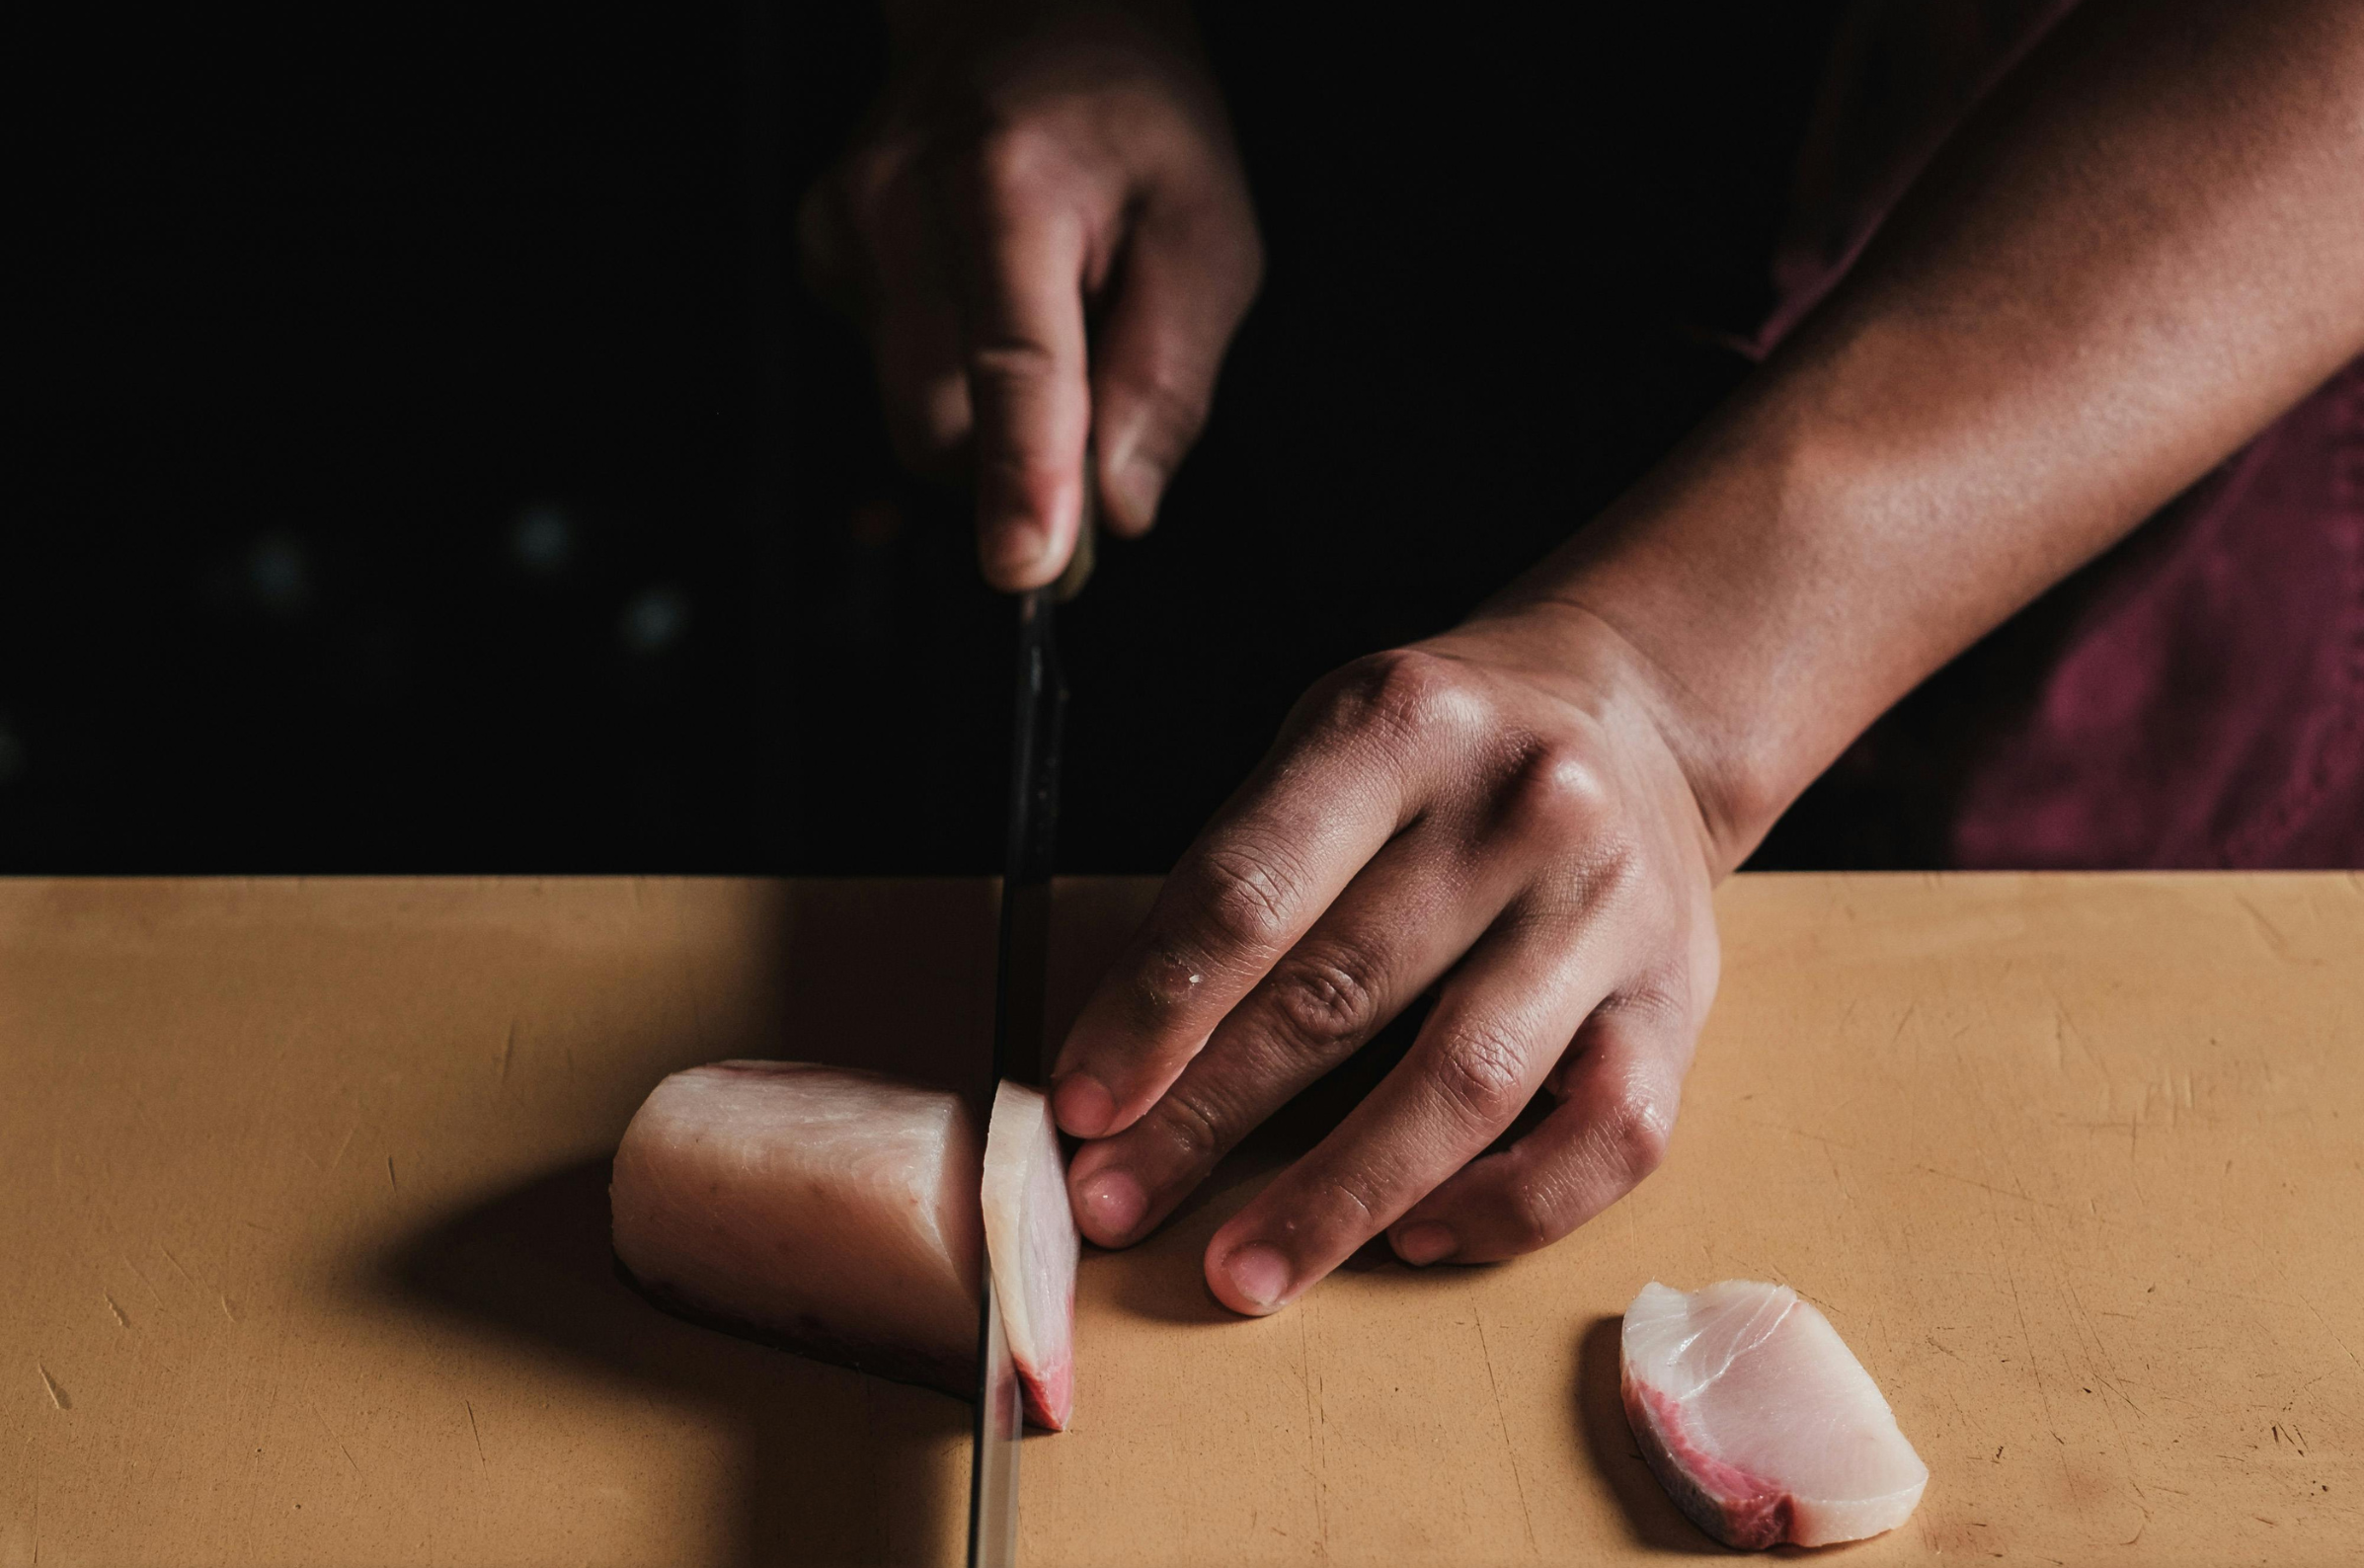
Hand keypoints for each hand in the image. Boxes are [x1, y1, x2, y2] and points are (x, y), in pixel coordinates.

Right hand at [801, 3, 1261, 590]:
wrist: (1025, 15)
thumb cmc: (1132, 125)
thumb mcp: (1207, 234)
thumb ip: (1169, 377)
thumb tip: (1119, 508)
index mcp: (1011, 181)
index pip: (1015, 361)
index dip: (1022, 475)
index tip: (1028, 566)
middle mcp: (902, 198)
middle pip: (941, 418)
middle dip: (1017, 466)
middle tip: (1095, 434)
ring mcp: (846, 224)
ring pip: (909, 412)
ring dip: (985, 417)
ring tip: (1046, 321)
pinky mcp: (821, 249)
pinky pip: (887, 374)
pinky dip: (947, 371)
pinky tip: (983, 299)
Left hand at [1049, 605, 1724, 1313]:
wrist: (1633, 720)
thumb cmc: (1439, 760)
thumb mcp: (1327, 750)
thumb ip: (1240, 881)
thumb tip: (1125, 1067)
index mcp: (1399, 726)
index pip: (1249, 891)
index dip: (1152, 1011)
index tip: (1084, 1105)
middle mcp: (1519, 808)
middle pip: (1338, 992)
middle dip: (1207, 1119)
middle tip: (1119, 1203)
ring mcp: (1611, 907)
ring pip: (1464, 1082)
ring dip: (1336, 1197)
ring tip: (1242, 1270)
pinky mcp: (1679, 999)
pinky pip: (1602, 1139)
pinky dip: (1504, 1208)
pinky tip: (1415, 1237)